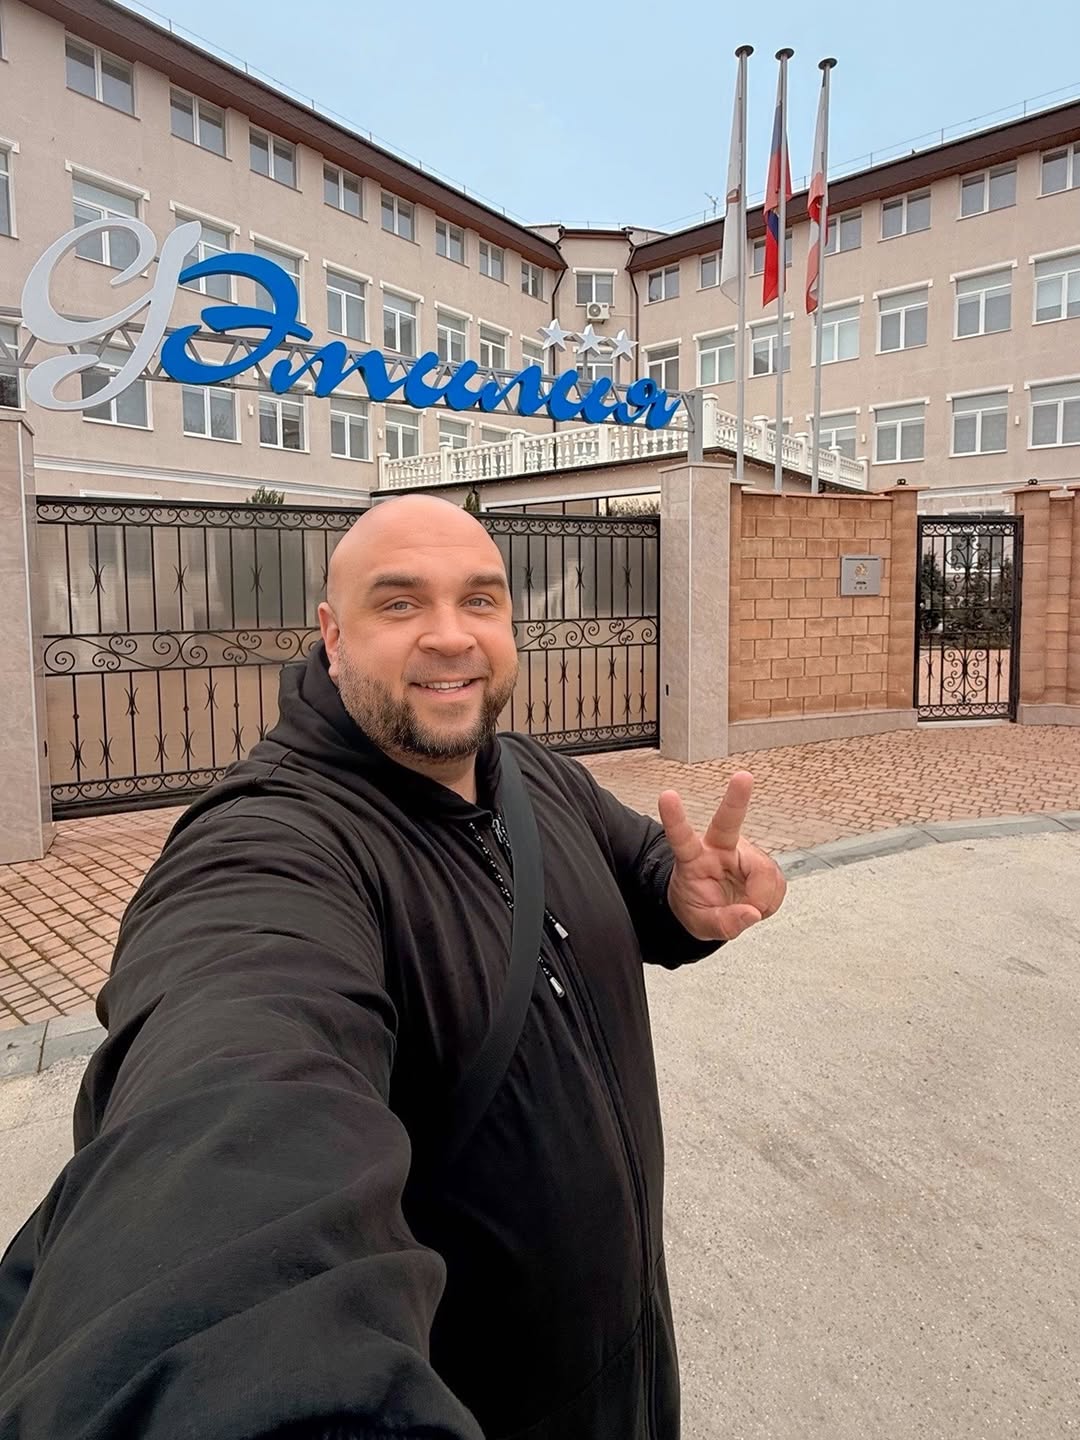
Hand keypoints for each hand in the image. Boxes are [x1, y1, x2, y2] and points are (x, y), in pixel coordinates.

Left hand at [659, 771, 785, 941]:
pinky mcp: (763, 863)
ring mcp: (744, 853)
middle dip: (737, 798)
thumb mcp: (701, 924)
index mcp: (694, 859)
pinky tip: (757, 902)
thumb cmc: (698, 907)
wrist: (713, 909)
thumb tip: (751, 913)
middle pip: (728, 821)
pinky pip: (777, 885)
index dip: (675, 818)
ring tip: (747, 909)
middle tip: (743, 777)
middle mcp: (719, 848)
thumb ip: (723, 923)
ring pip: (764, 873)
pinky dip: (770, 901)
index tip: (667, 795)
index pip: (682, 838)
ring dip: (762, 899)